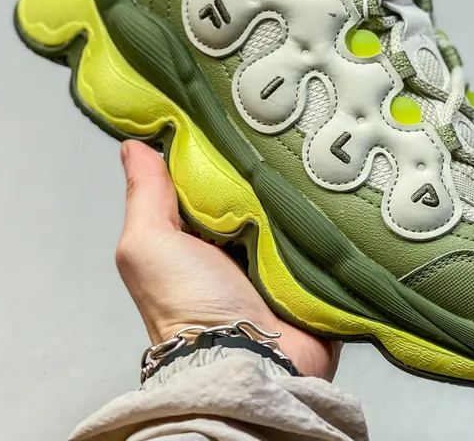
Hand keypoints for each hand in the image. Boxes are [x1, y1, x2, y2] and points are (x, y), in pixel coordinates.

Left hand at [115, 140, 338, 379]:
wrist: (249, 363)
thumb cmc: (189, 305)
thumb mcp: (150, 245)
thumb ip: (146, 195)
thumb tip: (133, 145)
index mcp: (199, 234)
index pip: (212, 177)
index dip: (221, 147)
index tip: (238, 110)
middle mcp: (239, 244)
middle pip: (257, 188)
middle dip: (270, 162)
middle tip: (289, 122)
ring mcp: (279, 258)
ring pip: (293, 205)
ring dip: (304, 185)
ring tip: (323, 145)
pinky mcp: (313, 270)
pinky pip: (325, 230)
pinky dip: (329, 212)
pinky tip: (340, 182)